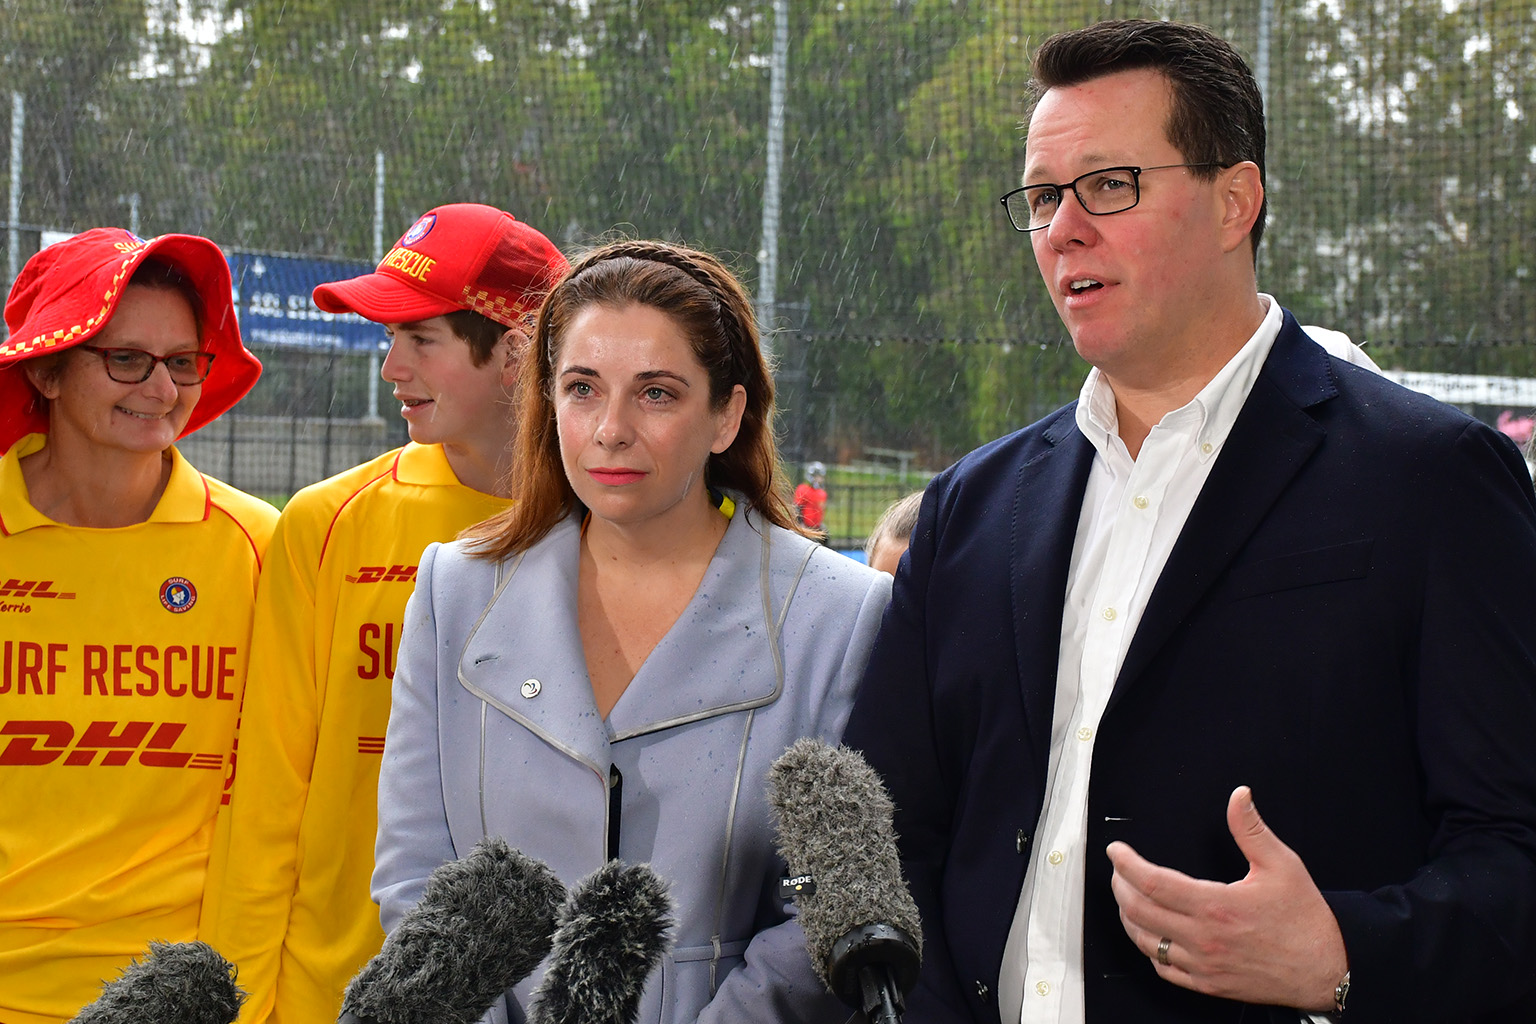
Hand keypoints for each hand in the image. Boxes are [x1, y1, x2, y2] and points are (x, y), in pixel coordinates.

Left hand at [1106, 786, 1347, 1010]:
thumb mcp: (1282, 865)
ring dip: (1128, 917)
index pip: (1152, 883)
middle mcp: (1204, 938)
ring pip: (1146, 942)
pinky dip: (1150, 948)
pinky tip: (1151, 933)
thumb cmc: (1306, 919)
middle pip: (1139, 912)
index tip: (1116, 851)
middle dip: (1120, 886)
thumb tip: (1239, 795)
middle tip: (1118, 870)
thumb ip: (1251, 829)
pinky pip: (1164, 969)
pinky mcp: (1209, 984)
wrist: (1328, 968)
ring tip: (1127, 896)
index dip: (1126, 864)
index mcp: (1215, 906)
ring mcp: (1203, 965)